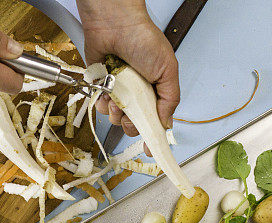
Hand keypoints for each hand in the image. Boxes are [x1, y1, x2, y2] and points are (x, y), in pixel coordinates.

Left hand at [77, 0, 178, 136]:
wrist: (114, 24)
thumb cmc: (143, 39)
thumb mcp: (167, 70)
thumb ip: (170, 99)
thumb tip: (166, 123)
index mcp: (156, 90)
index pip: (157, 120)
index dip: (154, 136)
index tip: (152, 150)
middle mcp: (137, 93)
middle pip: (135, 124)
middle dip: (132, 122)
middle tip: (132, 110)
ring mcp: (119, 91)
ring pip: (116, 118)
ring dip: (116, 110)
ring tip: (118, 92)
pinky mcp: (102, 86)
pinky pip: (101, 106)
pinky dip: (102, 101)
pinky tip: (106, 89)